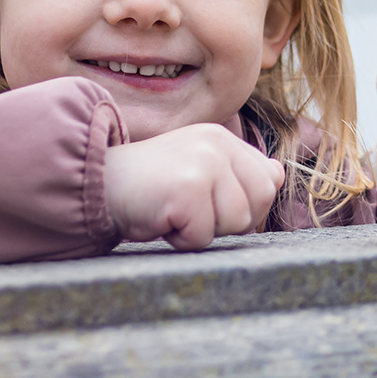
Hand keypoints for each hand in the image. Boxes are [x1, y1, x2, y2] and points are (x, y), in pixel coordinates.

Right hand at [102, 124, 284, 249]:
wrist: (98, 185)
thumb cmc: (149, 187)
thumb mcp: (198, 172)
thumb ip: (238, 173)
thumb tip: (279, 174)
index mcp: (223, 139)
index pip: (269, 181)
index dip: (245, 205)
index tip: (209, 203)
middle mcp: (218, 144)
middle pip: (259, 203)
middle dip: (227, 220)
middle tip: (188, 209)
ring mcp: (205, 163)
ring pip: (236, 222)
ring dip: (202, 230)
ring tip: (173, 211)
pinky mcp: (188, 188)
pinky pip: (204, 236)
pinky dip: (181, 238)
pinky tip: (161, 218)